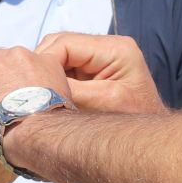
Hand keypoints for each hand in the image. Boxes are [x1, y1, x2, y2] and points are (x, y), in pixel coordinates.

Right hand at [34, 33, 164, 115]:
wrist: (151, 139)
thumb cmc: (133, 122)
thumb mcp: (100, 104)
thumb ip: (70, 88)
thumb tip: (37, 83)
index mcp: (115, 48)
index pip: (66, 43)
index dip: (44, 61)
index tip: (31, 86)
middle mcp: (108, 46)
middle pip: (60, 44)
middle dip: (43, 66)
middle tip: (30, 91)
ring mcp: (100, 57)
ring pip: (59, 55)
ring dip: (47, 73)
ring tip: (39, 95)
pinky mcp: (94, 69)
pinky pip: (65, 67)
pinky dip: (54, 80)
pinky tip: (49, 96)